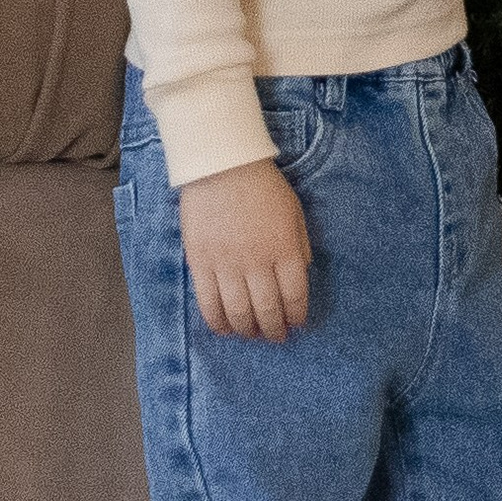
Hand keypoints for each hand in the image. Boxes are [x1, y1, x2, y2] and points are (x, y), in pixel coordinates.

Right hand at [178, 158, 311, 340]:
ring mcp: (226, 264)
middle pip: (268, 310)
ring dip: (248, 330)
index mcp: (284, 248)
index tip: (296, 324)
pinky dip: (218, 322)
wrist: (221, 164)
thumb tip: (301, 276)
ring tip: (252, 334)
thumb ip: (299, 246)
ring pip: (238, 313)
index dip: (297, 316)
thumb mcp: (293, 211)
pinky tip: (225, 328)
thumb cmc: (262, 185)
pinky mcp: (200, 263)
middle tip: (275, 336)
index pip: (295, 296)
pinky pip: (208, 303)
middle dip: (274, 330)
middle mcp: (257, 262)